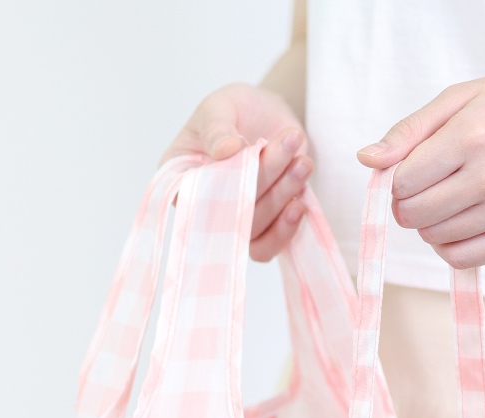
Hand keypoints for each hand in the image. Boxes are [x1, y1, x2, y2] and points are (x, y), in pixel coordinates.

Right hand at [163, 83, 313, 260]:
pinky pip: (269, 245)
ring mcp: (234, 222)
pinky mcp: (262, 229)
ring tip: (302, 162)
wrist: (269, 117)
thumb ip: (217, 127)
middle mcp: (204, 207)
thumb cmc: (236, 110)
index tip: (246, 158)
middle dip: (264, 177)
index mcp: (182, 178)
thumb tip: (225, 150)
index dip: (219, 187)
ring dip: (281, 197)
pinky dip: (287, 227)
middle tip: (289, 142)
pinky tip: (301, 201)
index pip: (192, 196)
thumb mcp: (220, 106)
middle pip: (229, 211)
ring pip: (253, 229)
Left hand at [357, 72, 484, 268]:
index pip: (404, 181)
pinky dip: (448, 246)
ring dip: (428, 225)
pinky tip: (455, 224)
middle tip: (423, 188)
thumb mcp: (458, 99)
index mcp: (474, 136)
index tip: (410, 170)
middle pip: (416, 215)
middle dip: (407, 205)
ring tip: (446, 199)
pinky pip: (463, 258)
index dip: (396, 180)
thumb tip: (367, 160)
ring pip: (436, 239)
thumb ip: (408, 131)